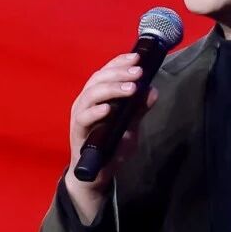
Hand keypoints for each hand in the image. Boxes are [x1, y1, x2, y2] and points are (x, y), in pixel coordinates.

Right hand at [63, 51, 159, 221]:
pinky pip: (83, 118)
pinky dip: (96, 111)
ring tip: (130, 88)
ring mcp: (80, 115)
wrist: (97, 174)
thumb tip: (153, 91)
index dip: (120, 62)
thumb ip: (139, 109)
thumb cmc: (111, 145)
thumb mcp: (131, 125)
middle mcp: (86, 101)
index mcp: (97, 95)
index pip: (106, 71)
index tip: (137, 56)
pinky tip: (109, 108)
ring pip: (91, 94)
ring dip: (111, 89)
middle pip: (99, 79)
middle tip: (138, 72)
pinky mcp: (77, 132)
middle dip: (119, 73)